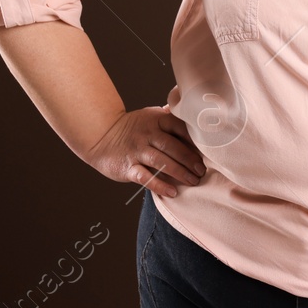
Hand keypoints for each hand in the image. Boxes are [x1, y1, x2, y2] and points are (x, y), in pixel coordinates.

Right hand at [86, 105, 205, 197]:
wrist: (101, 135)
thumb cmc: (132, 127)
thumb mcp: (151, 116)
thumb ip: (170, 118)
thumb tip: (195, 117)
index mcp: (156, 120)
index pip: (179, 128)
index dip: (194, 141)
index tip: (206, 152)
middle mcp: (147, 134)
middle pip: (173, 147)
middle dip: (190, 160)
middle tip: (202, 171)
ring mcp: (137, 150)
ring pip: (162, 162)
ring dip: (180, 173)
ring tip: (193, 181)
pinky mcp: (127, 167)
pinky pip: (145, 177)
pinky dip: (159, 185)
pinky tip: (172, 192)